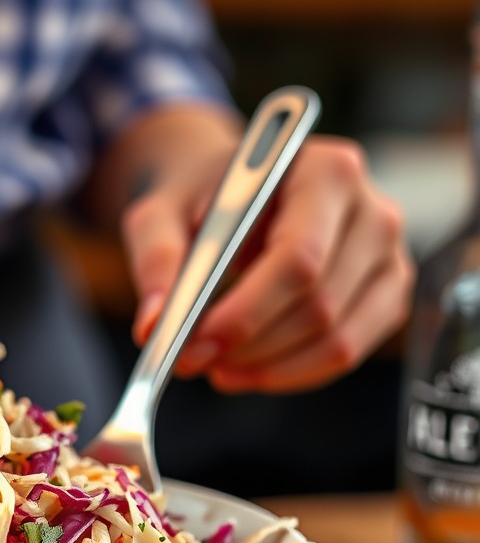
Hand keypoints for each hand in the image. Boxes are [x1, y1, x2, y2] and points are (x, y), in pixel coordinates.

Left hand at [122, 112, 414, 393]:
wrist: (236, 194)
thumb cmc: (202, 200)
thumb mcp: (160, 213)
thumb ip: (156, 261)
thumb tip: (153, 326)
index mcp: (324, 170)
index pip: (298, 257)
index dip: (246, 312)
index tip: (195, 345)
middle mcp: (371, 209)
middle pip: (318, 303)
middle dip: (248, 344)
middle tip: (191, 361)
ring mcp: (388, 255)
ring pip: (335, 337)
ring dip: (267, 366)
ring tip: (214, 366)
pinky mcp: (386, 294)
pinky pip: (347, 352)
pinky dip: (292, 372)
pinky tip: (248, 370)